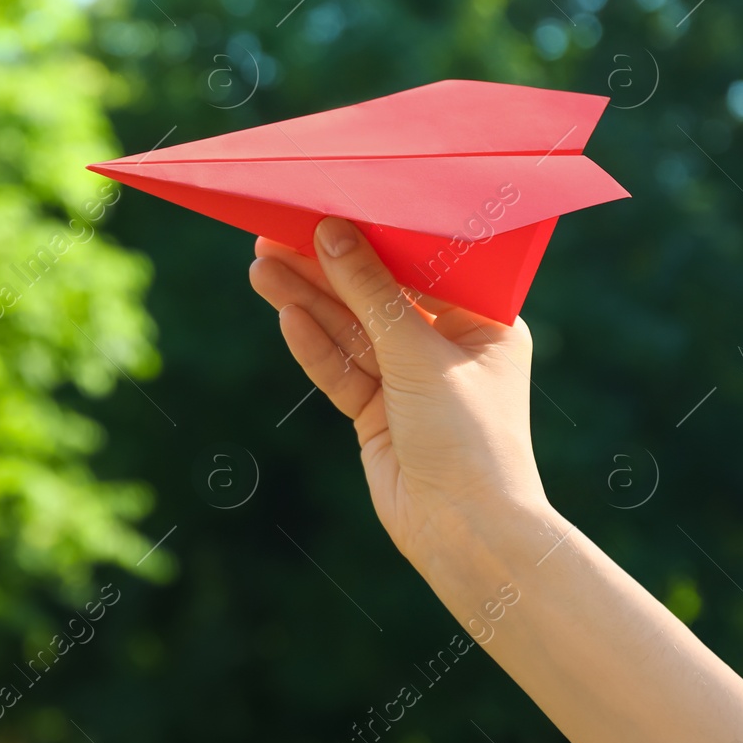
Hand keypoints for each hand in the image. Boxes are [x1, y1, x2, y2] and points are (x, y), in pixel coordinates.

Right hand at [248, 218, 547, 563]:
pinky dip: (313, 344)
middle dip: (324, 267)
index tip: (326, 207)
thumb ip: (369, 292)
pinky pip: (340, 368)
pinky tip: (285, 314)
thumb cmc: (468, 438)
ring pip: (349, 330)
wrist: (466, 536)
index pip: (421, 263)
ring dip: (306, 300)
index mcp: (482, 322)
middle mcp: (447, 346)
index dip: (372, 235)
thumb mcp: (418, 354)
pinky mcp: (377, 413)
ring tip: (259, 267)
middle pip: (375, 294)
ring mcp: (409, 381)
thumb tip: (329, 232)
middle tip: (272, 232)